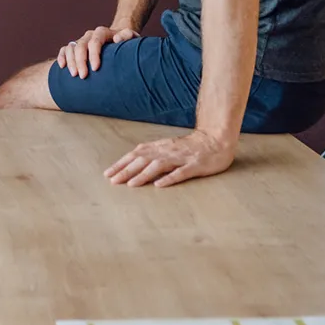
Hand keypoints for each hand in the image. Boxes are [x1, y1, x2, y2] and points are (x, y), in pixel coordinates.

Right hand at [57, 25, 139, 77]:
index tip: (95, 69)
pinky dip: (61, 56)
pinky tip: (62, 66)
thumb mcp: (132, 37)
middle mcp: (89, 35)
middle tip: (83, 76)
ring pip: (71, 48)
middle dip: (80, 61)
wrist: (118, 38)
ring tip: (74, 75)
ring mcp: (81, 41)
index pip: (95, 41)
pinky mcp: (75, 47)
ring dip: (71, 61)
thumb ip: (128, 35)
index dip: (93, 55)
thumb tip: (116, 39)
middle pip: (80, 45)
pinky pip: (64, 49)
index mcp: (102, 32)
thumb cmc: (126, 42)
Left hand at [104, 129, 234, 187]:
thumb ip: (154, 155)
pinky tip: (159, 185)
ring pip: (158, 165)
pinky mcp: (195, 165)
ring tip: (131, 184)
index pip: (136, 154)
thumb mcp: (169, 148)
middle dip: (126, 170)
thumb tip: (133, 164)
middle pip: (143, 160)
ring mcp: (181, 158)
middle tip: (112, 181)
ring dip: (143, 174)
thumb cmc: (191, 147)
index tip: (108, 174)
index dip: (121, 164)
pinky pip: (181, 172)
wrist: (216, 140)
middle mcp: (167, 151)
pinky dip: (169, 178)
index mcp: (160, 147)